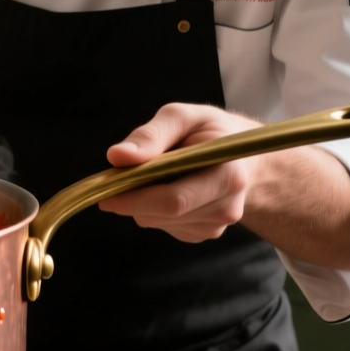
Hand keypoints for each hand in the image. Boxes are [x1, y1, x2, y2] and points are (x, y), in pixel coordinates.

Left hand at [97, 103, 265, 242]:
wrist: (244, 157)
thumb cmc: (210, 131)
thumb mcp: (184, 117)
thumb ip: (151, 134)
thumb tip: (117, 156)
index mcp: (228, 175)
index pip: (173, 200)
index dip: (134, 198)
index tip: (105, 189)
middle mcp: (227, 208)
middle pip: (163, 214)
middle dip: (132, 198)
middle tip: (115, 180)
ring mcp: (217, 225)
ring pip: (158, 221)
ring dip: (142, 202)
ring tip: (155, 174)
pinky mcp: (205, 233)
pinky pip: (165, 225)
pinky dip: (154, 209)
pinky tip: (168, 188)